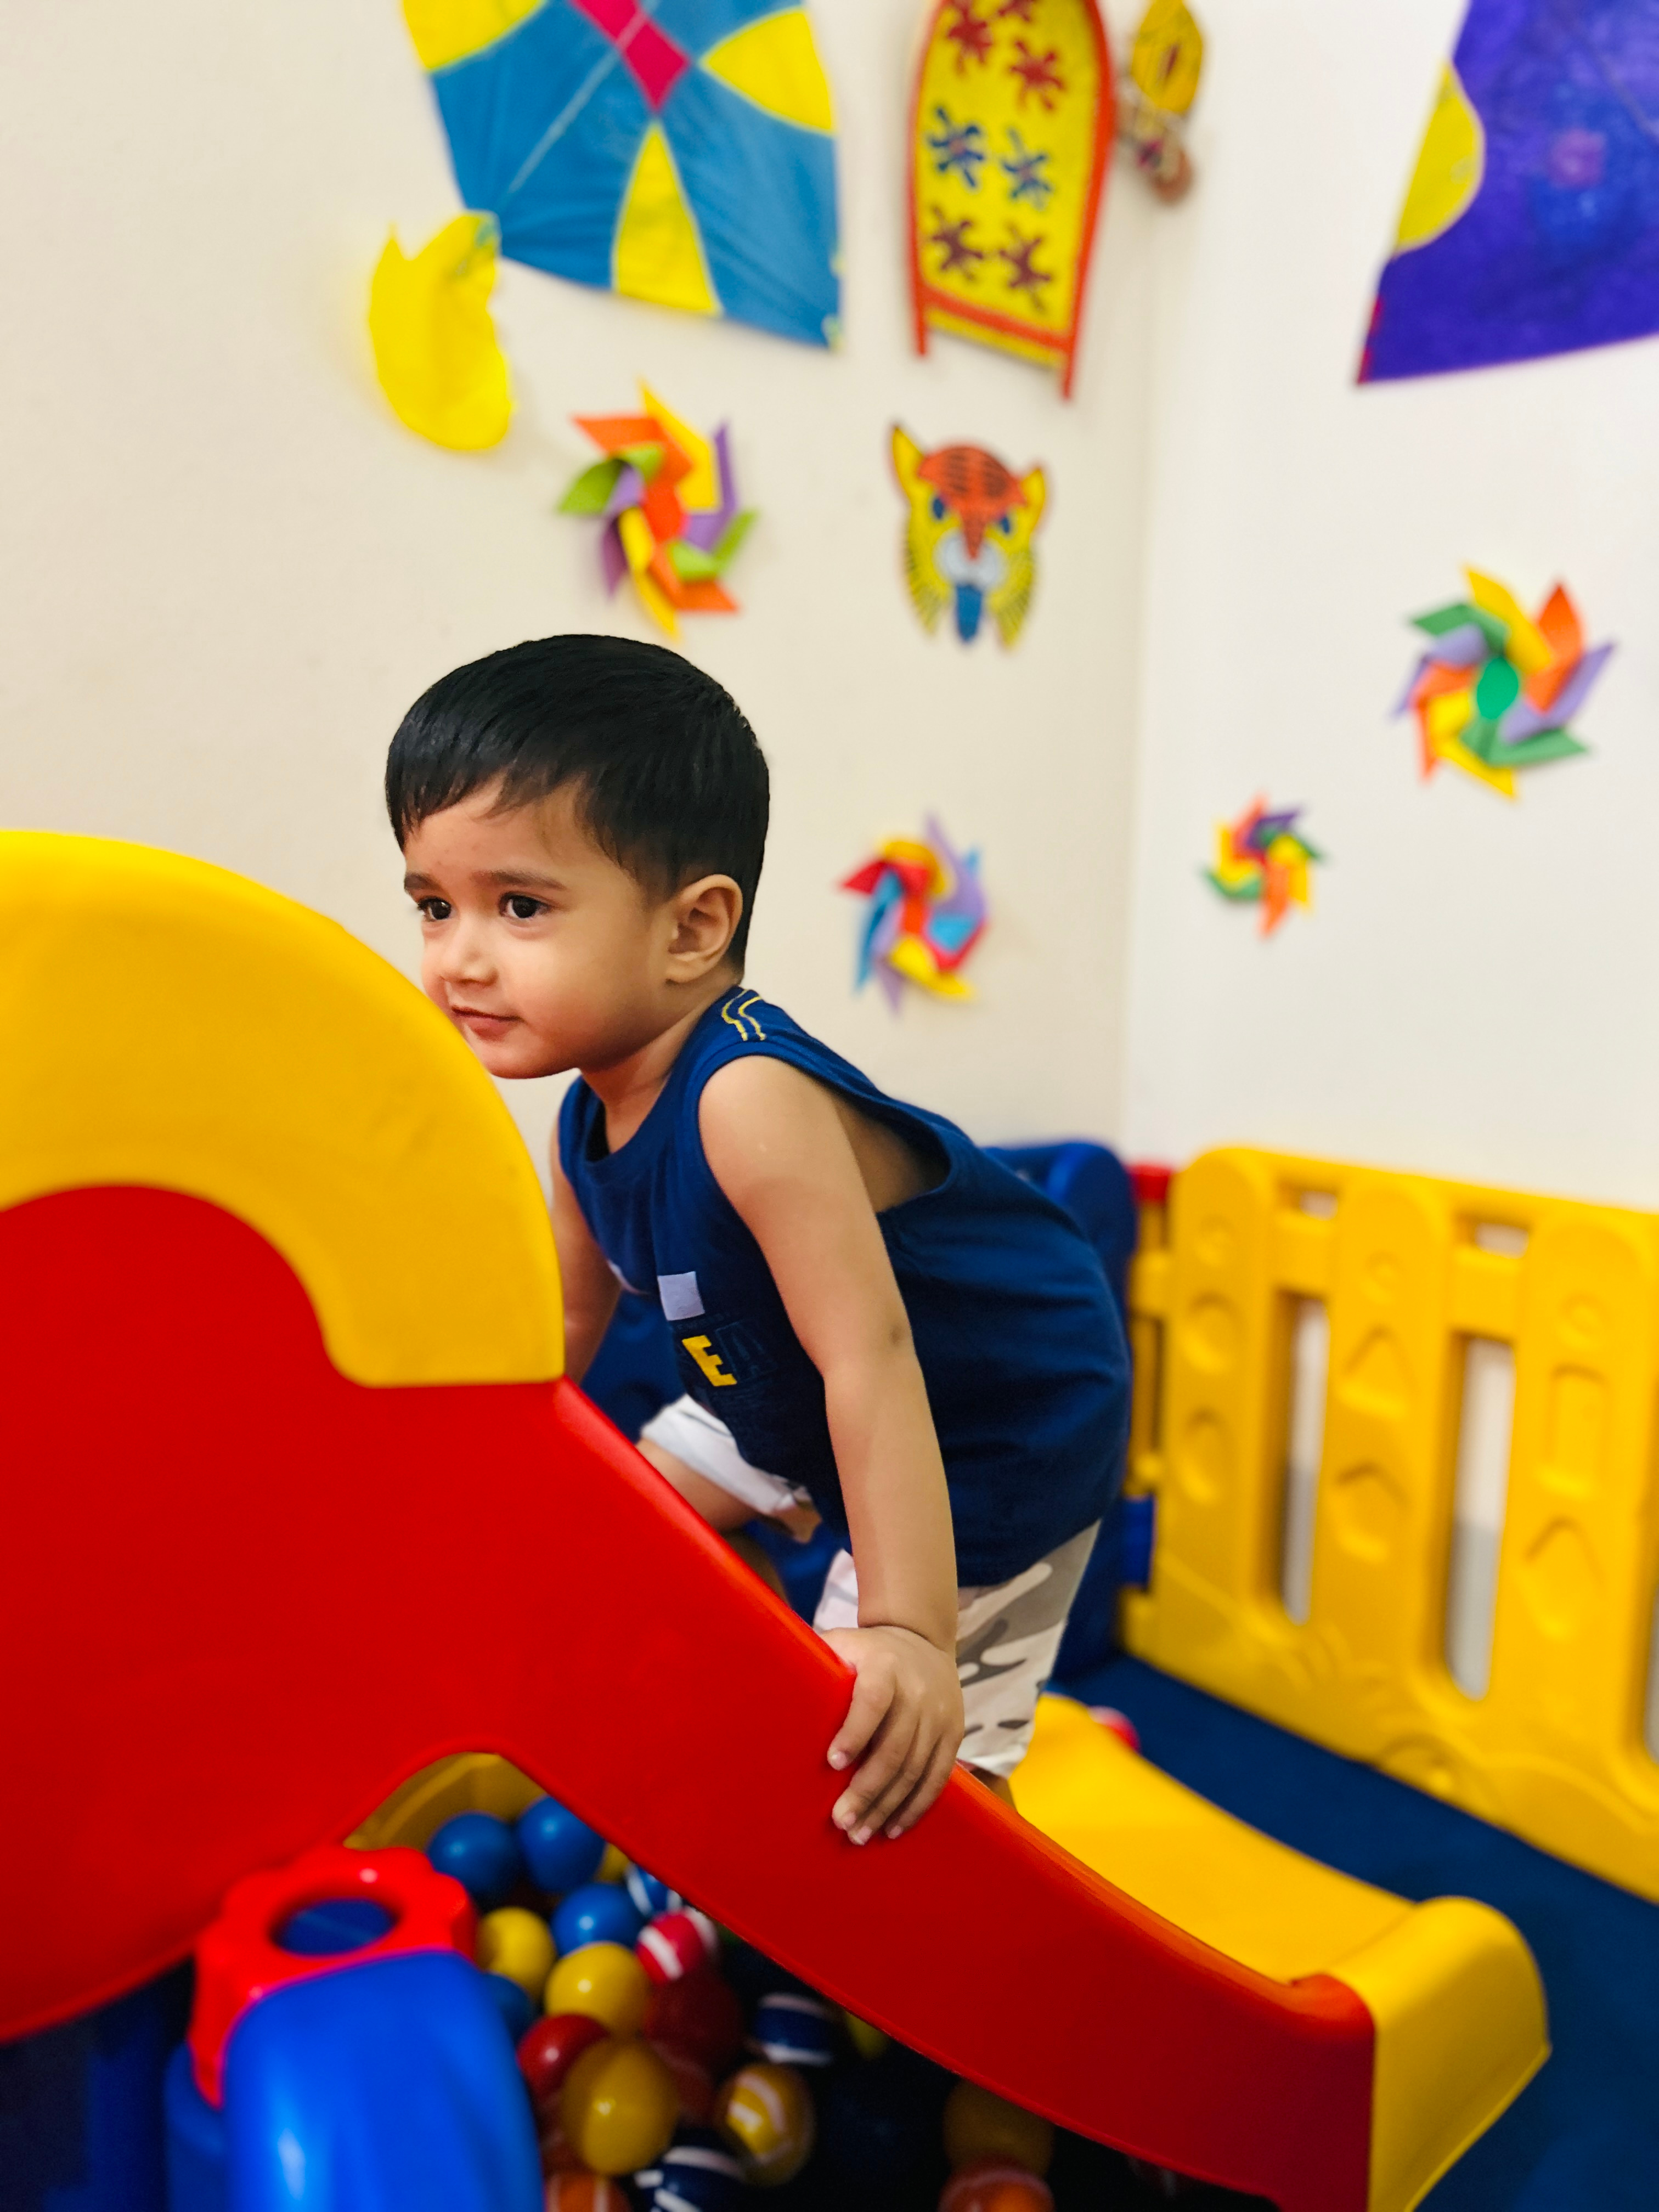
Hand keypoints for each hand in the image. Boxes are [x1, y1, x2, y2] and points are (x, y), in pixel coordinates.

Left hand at [821, 1624, 963, 1843]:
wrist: (922, 1639)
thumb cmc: (866, 1651)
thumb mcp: (841, 1643)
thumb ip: (813, 1662)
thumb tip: (761, 1685)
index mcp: (884, 1666)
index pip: (873, 1699)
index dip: (855, 1731)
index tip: (832, 1762)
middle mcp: (917, 1691)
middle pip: (894, 1747)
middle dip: (866, 1789)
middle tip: (840, 1820)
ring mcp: (939, 1715)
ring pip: (915, 1769)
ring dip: (886, 1806)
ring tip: (859, 1833)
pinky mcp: (953, 1734)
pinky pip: (937, 1776)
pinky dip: (915, 1806)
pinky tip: (893, 1828)